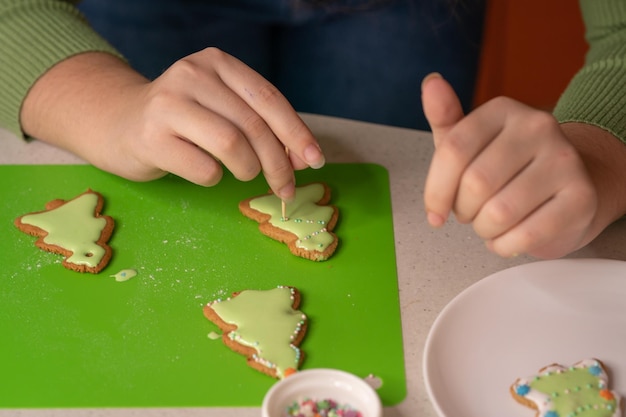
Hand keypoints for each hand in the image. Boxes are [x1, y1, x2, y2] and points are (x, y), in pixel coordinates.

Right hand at [21, 48, 324, 200]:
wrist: (116, 122)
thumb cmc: (182, 120)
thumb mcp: (222, 108)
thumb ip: (260, 125)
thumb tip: (302, 159)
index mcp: (217, 63)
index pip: (268, 98)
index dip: (296, 133)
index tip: (315, 161)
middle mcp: (192, 75)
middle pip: (253, 125)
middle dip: (278, 163)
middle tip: (286, 188)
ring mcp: (168, 104)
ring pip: (232, 145)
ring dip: (247, 169)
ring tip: (242, 173)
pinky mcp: (150, 138)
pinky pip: (204, 169)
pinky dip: (215, 178)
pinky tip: (205, 171)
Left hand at [421, 73, 598, 257]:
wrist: (566, 189)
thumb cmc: (508, 169)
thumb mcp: (470, 142)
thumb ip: (446, 119)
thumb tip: (431, 82)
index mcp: (503, 110)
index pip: (453, 150)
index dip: (436, 190)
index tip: (434, 211)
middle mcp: (538, 126)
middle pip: (475, 183)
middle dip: (463, 211)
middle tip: (470, 214)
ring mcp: (563, 160)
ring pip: (499, 212)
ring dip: (484, 230)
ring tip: (490, 224)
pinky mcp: (581, 197)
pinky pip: (526, 234)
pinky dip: (506, 245)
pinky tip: (508, 238)